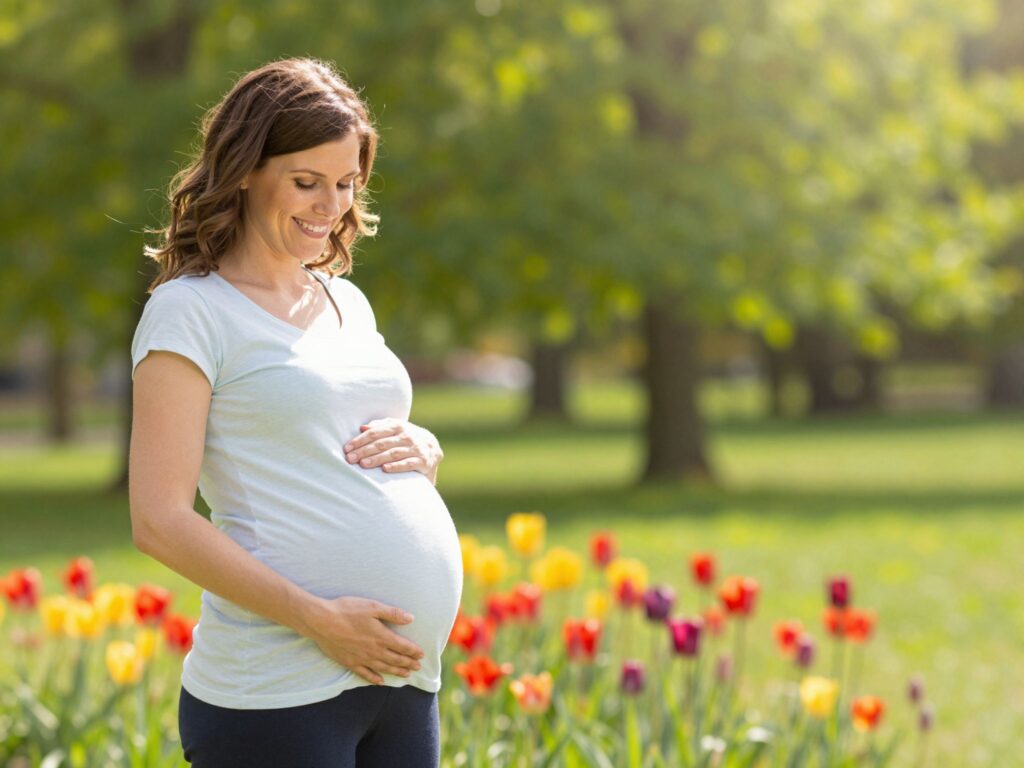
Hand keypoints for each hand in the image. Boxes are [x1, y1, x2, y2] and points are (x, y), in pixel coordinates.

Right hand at [302, 595, 424, 685]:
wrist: (322, 621)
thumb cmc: (347, 610)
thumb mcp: (373, 606)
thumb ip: (393, 613)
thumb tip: (411, 618)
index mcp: (381, 636)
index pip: (403, 647)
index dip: (413, 651)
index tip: (422, 655)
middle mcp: (374, 651)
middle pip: (395, 660)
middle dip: (408, 663)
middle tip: (418, 667)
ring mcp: (361, 659)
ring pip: (383, 668)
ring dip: (396, 672)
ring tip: (406, 675)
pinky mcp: (349, 663)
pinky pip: (365, 674)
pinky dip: (374, 679)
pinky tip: (380, 682)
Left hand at [344, 418, 443, 483]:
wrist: (433, 449)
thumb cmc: (406, 439)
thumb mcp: (395, 429)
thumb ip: (380, 427)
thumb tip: (362, 427)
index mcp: (398, 426)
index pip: (375, 433)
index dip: (360, 440)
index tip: (347, 448)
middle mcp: (407, 436)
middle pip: (382, 443)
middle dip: (364, 451)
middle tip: (350, 459)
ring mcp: (415, 448)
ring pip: (393, 453)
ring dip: (377, 459)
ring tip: (363, 464)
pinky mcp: (423, 461)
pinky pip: (408, 464)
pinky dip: (396, 466)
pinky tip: (385, 469)